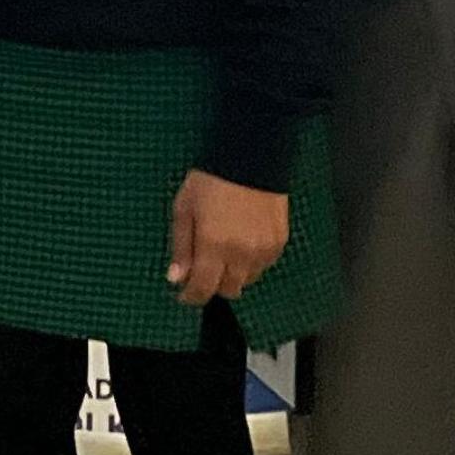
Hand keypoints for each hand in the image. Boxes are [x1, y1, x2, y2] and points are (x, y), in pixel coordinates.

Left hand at [167, 170, 291, 306]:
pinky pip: (263, 266)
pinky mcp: (279, 242)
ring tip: (222, 251)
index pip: (203, 288)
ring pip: (247, 280)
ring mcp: (264, 250)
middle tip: (202, 269)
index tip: (184, 295)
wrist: (250, 158)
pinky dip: (250, 263)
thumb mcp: (184, 210)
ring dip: (232, 274)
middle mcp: (241, 253)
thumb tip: (176, 277)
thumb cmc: (211, 181)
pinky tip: (241, 244)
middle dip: (212, 284)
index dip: (191, 296)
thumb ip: (181, 247)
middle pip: (228, 289)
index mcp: (214, 246)